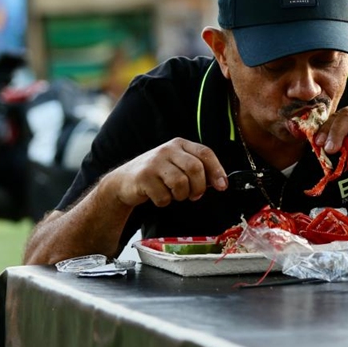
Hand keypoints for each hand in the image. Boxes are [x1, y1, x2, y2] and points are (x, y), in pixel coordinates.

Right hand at [104, 138, 227, 207]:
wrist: (124, 181)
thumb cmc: (158, 175)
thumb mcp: (177, 165)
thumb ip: (198, 169)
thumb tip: (220, 182)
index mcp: (180, 144)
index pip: (205, 153)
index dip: (217, 170)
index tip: (223, 186)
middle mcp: (167, 149)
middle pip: (195, 168)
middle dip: (199, 187)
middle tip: (195, 195)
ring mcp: (154, 162)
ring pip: (181, 183)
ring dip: (181, 196)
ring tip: (174, 194)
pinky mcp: (143, 177)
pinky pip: (164, 196)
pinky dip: (164, 202)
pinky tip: (158, 196)